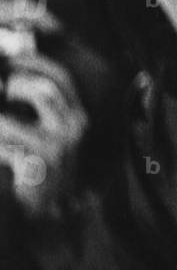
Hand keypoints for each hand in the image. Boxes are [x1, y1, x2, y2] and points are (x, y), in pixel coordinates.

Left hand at [0, 51, 87, 216]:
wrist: (46, 210)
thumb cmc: (39, 165)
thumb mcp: (48, 134)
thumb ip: (37, 109)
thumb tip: (9, 82)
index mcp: (76, 117)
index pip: (61, 78)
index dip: (35, 63)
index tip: (10, 59)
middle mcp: (73, 128)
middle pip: (44, 90)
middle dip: (13, 82)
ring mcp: (57, 147)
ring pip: (14, 118)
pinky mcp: (38, 164)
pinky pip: (4, 143)